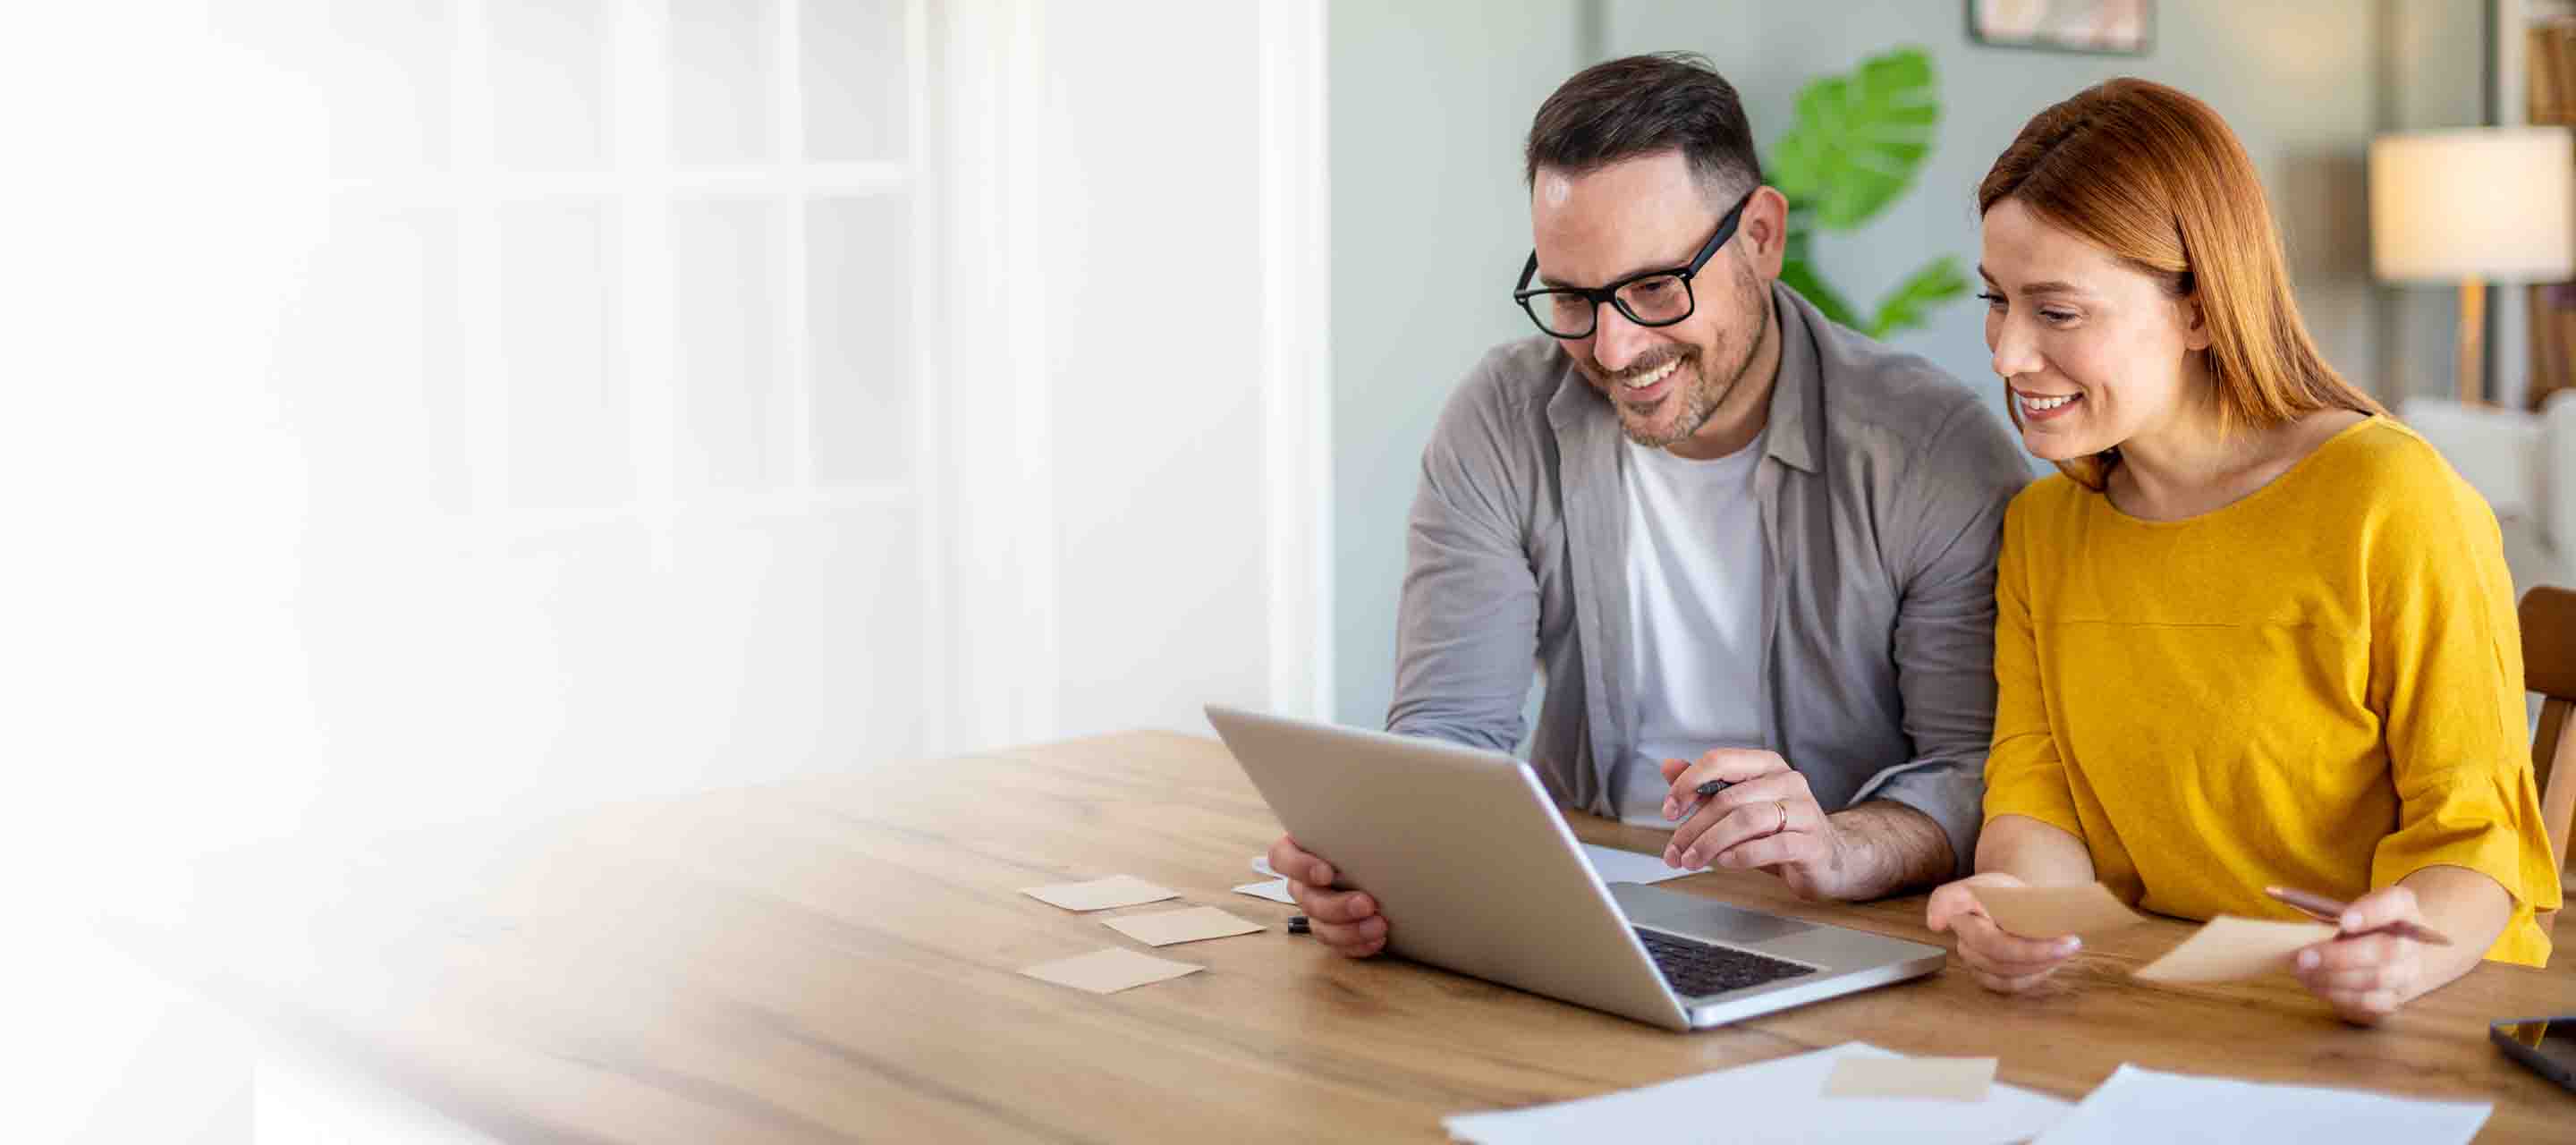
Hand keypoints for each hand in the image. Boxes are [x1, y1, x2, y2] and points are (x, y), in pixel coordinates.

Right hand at [1267, 833, 1385, 957]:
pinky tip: (1377, 939)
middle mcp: (1302, 883)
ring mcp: (1315, 909)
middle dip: (1337, 906)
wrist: (1381, 861)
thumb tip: (1371, 811)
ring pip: (1320, 926)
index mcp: (1299, 850)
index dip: (1300, 867)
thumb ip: (1352, 825)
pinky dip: (1357, 945)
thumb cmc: (1364, 838)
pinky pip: (1337, 945)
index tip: (1326, 873)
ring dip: (1350, 931)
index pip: (1281, 858)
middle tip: (1367, 904)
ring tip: (1379, 926)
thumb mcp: (1354, 826)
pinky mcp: (1332, 930)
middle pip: (1307, 899)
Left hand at [1658, 749, 1843, 897]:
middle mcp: (1787, 781)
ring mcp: (1804, 811)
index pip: (1720, 761)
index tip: (1669, 811)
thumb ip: (1706, 787)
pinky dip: (1741, 855)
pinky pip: (1772, 845)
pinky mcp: (1812, 842)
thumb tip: (1668, 766)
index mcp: (1766, 765)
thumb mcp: (1739, 805)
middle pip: (1728, 798)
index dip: (1688, 784)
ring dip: (1711, 843)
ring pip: (1747, 820)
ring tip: (1693, 861)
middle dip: (1693, 827)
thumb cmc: (1780, 830)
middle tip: (1675, 851)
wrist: (1829, 859)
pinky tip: (1725, 862)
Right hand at [1925, 873, 2082, 992]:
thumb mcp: (2021, 886)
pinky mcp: (1981, 973)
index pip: (1946, 900)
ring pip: (2000, 968)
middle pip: (1989, 945)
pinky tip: (2051, 964)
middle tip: (2071, 942)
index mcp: (1968, 895)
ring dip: (2039, 963)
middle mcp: (1961, 925)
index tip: (1938, 923)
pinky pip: (2005, 983)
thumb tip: (2047, 921)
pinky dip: (2032, 977)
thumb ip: (2029, 901)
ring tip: (2067, 950)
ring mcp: (1969, 952)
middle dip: (2033, 950)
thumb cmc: (2019, 897)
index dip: (1941, 911)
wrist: (2020, 910)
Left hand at [2291, 885, 2428, 1024]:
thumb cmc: (2360, 924)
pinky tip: (2317, 986)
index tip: (2344, 921)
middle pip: (2385, 951)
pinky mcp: (2396, 998)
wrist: (2390, 951)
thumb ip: (2328, 909)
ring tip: (2302, 972)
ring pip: (2376, 980)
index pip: (2395, 904)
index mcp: (2402, 907)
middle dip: (2340, 957)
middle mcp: (2412, 941)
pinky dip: (2339, 996)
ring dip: (2333, 979)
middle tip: (2303, 958)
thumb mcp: (2351, 906)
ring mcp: (2408, 973)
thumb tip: (2275, 895)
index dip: (2371, 913)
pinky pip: (2371, 1004)